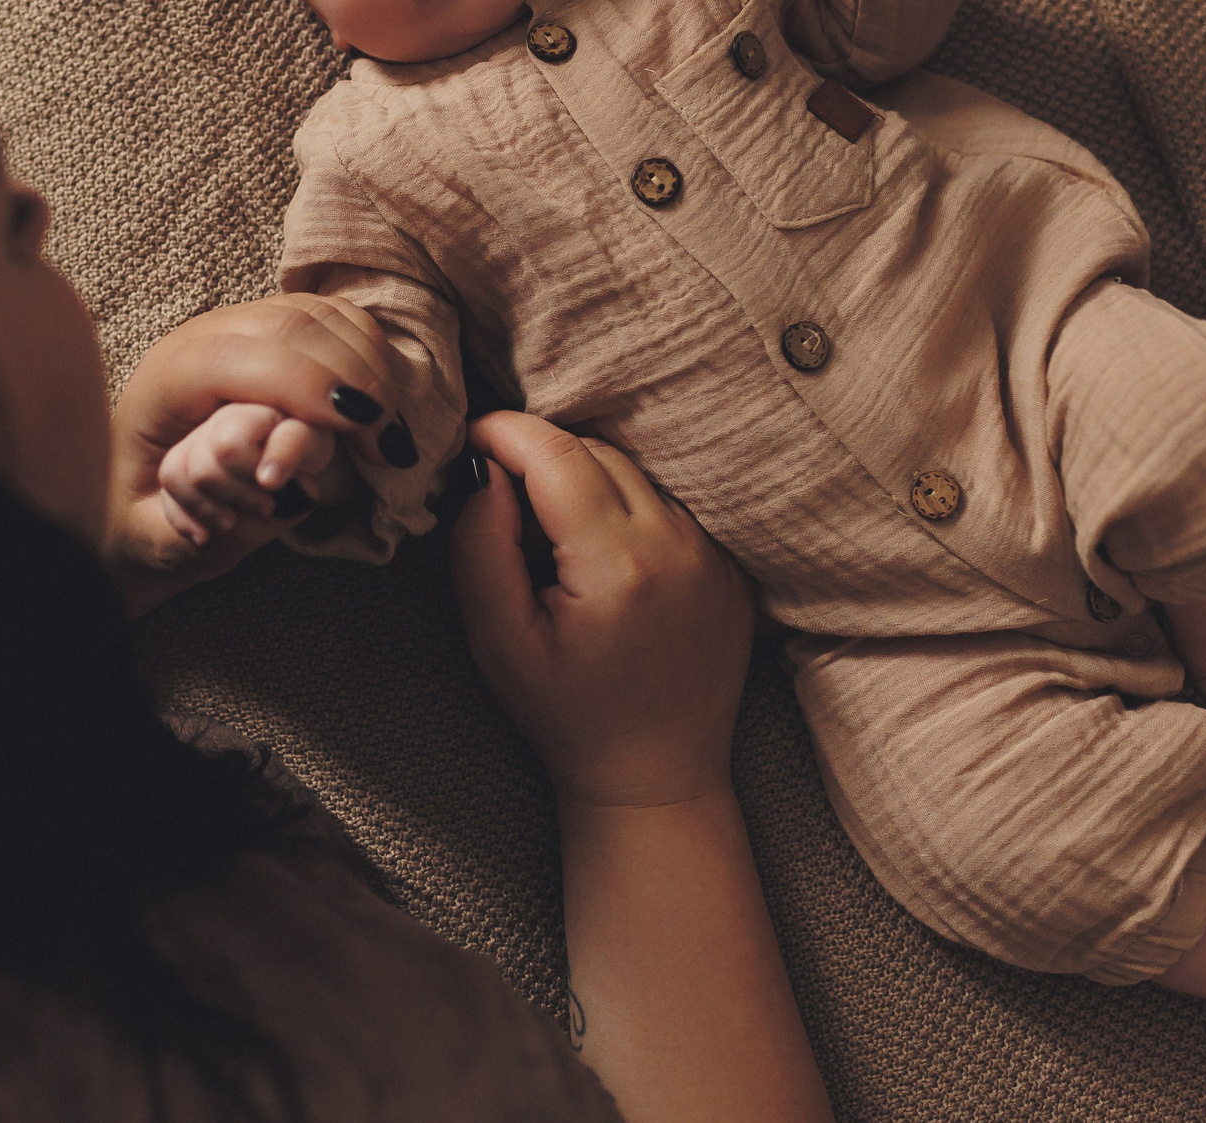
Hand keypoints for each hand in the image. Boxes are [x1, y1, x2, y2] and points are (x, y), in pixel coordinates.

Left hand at [109, 293, 398, 615]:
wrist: (131, 485)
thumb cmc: (139, 514)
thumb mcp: (141, 535)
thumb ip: (179, 527)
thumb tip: (253, 507)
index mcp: (163, 381)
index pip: (232, 357)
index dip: (300, 382)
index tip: (355, 425)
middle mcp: (202, 338)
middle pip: (289, 323)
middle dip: (350, 377)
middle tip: (384, 444)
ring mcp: (243, 325)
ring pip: (320, 315)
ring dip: (369, 368)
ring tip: (385, 437)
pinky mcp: (277, 328)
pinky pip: (337, 321)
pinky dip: (371, 358)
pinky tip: (379, 412)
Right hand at [449, 411, 754, 809]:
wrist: (655, 774)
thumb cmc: (567, 715)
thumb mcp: (498, 641)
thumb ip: (480, 547)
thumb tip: (486, 473)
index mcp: (618, 564)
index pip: (556, 453)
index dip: (505, 432)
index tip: (473, 439)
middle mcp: (678, 545)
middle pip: (596, 451)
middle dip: (541, 456)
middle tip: (506, 503)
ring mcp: (714, 553)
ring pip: (635, 472)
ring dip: (586, 482)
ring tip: (557, 542)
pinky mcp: (732, 565)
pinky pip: (669, 505)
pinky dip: (628, 510)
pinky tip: (606, 562)